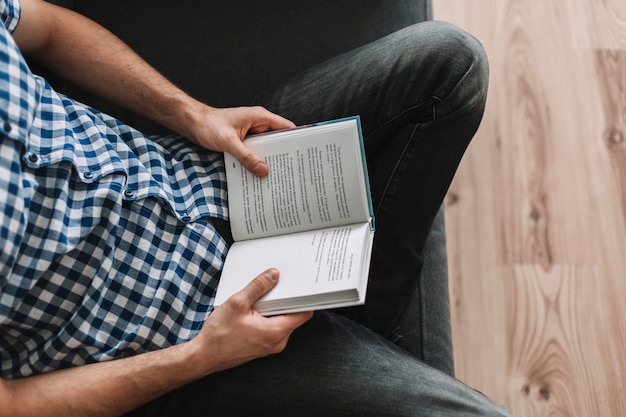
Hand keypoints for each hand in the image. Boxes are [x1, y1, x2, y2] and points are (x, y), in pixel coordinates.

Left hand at [187, 106, 295, 176]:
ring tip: (276, 175)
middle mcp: (257, 125)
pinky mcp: (243, 143)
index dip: (296, 139)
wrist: (191, 123)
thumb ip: (246, 156)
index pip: (286, 127)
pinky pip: (255, 153)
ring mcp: (250, 134)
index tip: (303, 152)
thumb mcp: (228, 141)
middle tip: (291, 169)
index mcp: (259, 117)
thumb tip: (262, 169)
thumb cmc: (207, 124)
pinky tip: (258, 174)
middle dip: (283, 154)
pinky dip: (257, 162)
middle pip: (278, 141)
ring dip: (269, 160)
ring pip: (266, 149)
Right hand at [193, 268, 311, 373]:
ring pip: (283, 321)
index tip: (299, 286)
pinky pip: (273, 328)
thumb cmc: (219, 334)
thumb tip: (274, 275)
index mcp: (276, 332)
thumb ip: (258, 287)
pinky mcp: (263, 346)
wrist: (204, 356)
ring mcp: (271, 346)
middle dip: (286, 300)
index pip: (304, 313)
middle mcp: (278, 342)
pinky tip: (254, 310)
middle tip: (276, 287)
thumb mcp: (238, 303)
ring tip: (259, 299)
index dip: (303, 297)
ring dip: (275, 308)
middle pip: (294, 316)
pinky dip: (268, 317)